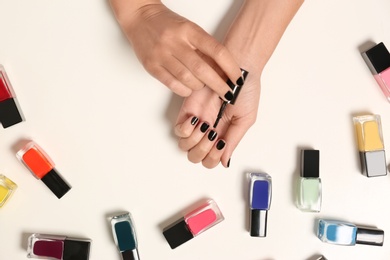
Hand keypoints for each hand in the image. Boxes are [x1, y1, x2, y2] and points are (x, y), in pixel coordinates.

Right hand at [112, 2, 242, 98]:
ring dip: (200, 87)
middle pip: (203, 69)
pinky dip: (185, 90)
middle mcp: (175, 41)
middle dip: (219, 85)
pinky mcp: (152, 66)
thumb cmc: (169, 25)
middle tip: (228, 93)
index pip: (217, 51)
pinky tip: (189, 87)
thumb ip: (204, 47)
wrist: (140, 18)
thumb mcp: (189, 30)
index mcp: (189, 30)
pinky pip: (173, 85)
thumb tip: (223, 71)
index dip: (231, 67)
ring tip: (203, 86)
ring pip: (188, 80)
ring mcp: (162, 54)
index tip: (238, 79)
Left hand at [174, 72, 260, 167]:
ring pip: (184, 146)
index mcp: (223, 136)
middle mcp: (208, 132)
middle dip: (203, 150)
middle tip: (212, 134)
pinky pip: (178, 129)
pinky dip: (185, 129)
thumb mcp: (245, 118)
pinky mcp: (187, 110)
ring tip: (205, 125)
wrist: (236, 68)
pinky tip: (196, 119)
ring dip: (195, 140)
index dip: (212, 158)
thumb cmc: (245, 90)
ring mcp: (197, 122)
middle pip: (195, 157)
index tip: (220, 142)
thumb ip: (234, 140)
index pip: (210, 161)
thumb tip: (225, 162)